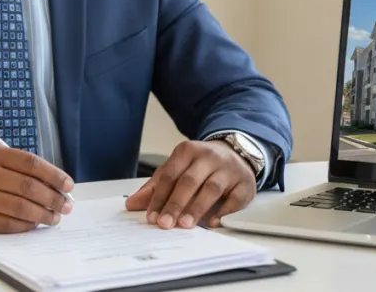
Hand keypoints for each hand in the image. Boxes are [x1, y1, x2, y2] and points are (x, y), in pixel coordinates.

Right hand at [0, 143, 73, 232]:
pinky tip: (34, 223)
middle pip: (28, 187)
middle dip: (53, 198)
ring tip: (55, 217)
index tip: (68, 185)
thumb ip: (17, 164)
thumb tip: (52, 182)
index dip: (54, 175)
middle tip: (66, 205)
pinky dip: (25, 225)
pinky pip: (6, 224)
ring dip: (43, 214)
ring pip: (20, 207)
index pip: (31, 163)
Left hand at [124, 140, 255, 229]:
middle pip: (189, 181)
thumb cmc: (201, 165)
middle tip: (165, 224)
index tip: (151, 216)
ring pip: (211, 188)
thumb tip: (131, 204)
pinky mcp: (244, 183)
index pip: (169, 174)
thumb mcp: (177, 169)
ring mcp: (228, 169)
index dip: (159, 197)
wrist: (237, 153)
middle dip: (175, 204)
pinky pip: (235, 197)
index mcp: (187, 151)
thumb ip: (155, 187)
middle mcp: (208, 157)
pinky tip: (213, 222)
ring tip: (185, 224)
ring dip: (197, 207)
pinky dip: (224, 211)